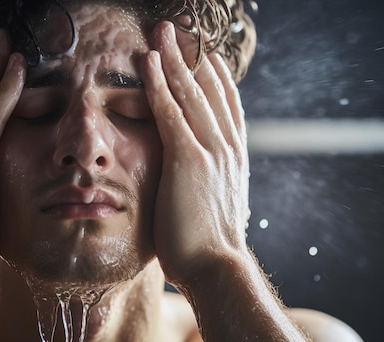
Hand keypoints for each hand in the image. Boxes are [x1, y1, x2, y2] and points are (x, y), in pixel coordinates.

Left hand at [143, 22, 250, 283]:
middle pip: (210, 91)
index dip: (216, 80)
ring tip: (163, 33)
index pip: (226, 108)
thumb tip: (200, 185)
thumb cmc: (209, 246)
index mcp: (233, 158)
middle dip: (194, 58)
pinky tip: (149, 62)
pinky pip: (170, 111)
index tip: (206, 59)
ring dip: (175, 59)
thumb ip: (209, 186)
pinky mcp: (188, 158)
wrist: (216, 267)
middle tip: (181, 32)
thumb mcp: (215, 208)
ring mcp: (210, 150)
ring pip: (191, 93)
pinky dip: (160, 83)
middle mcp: (227, 146)